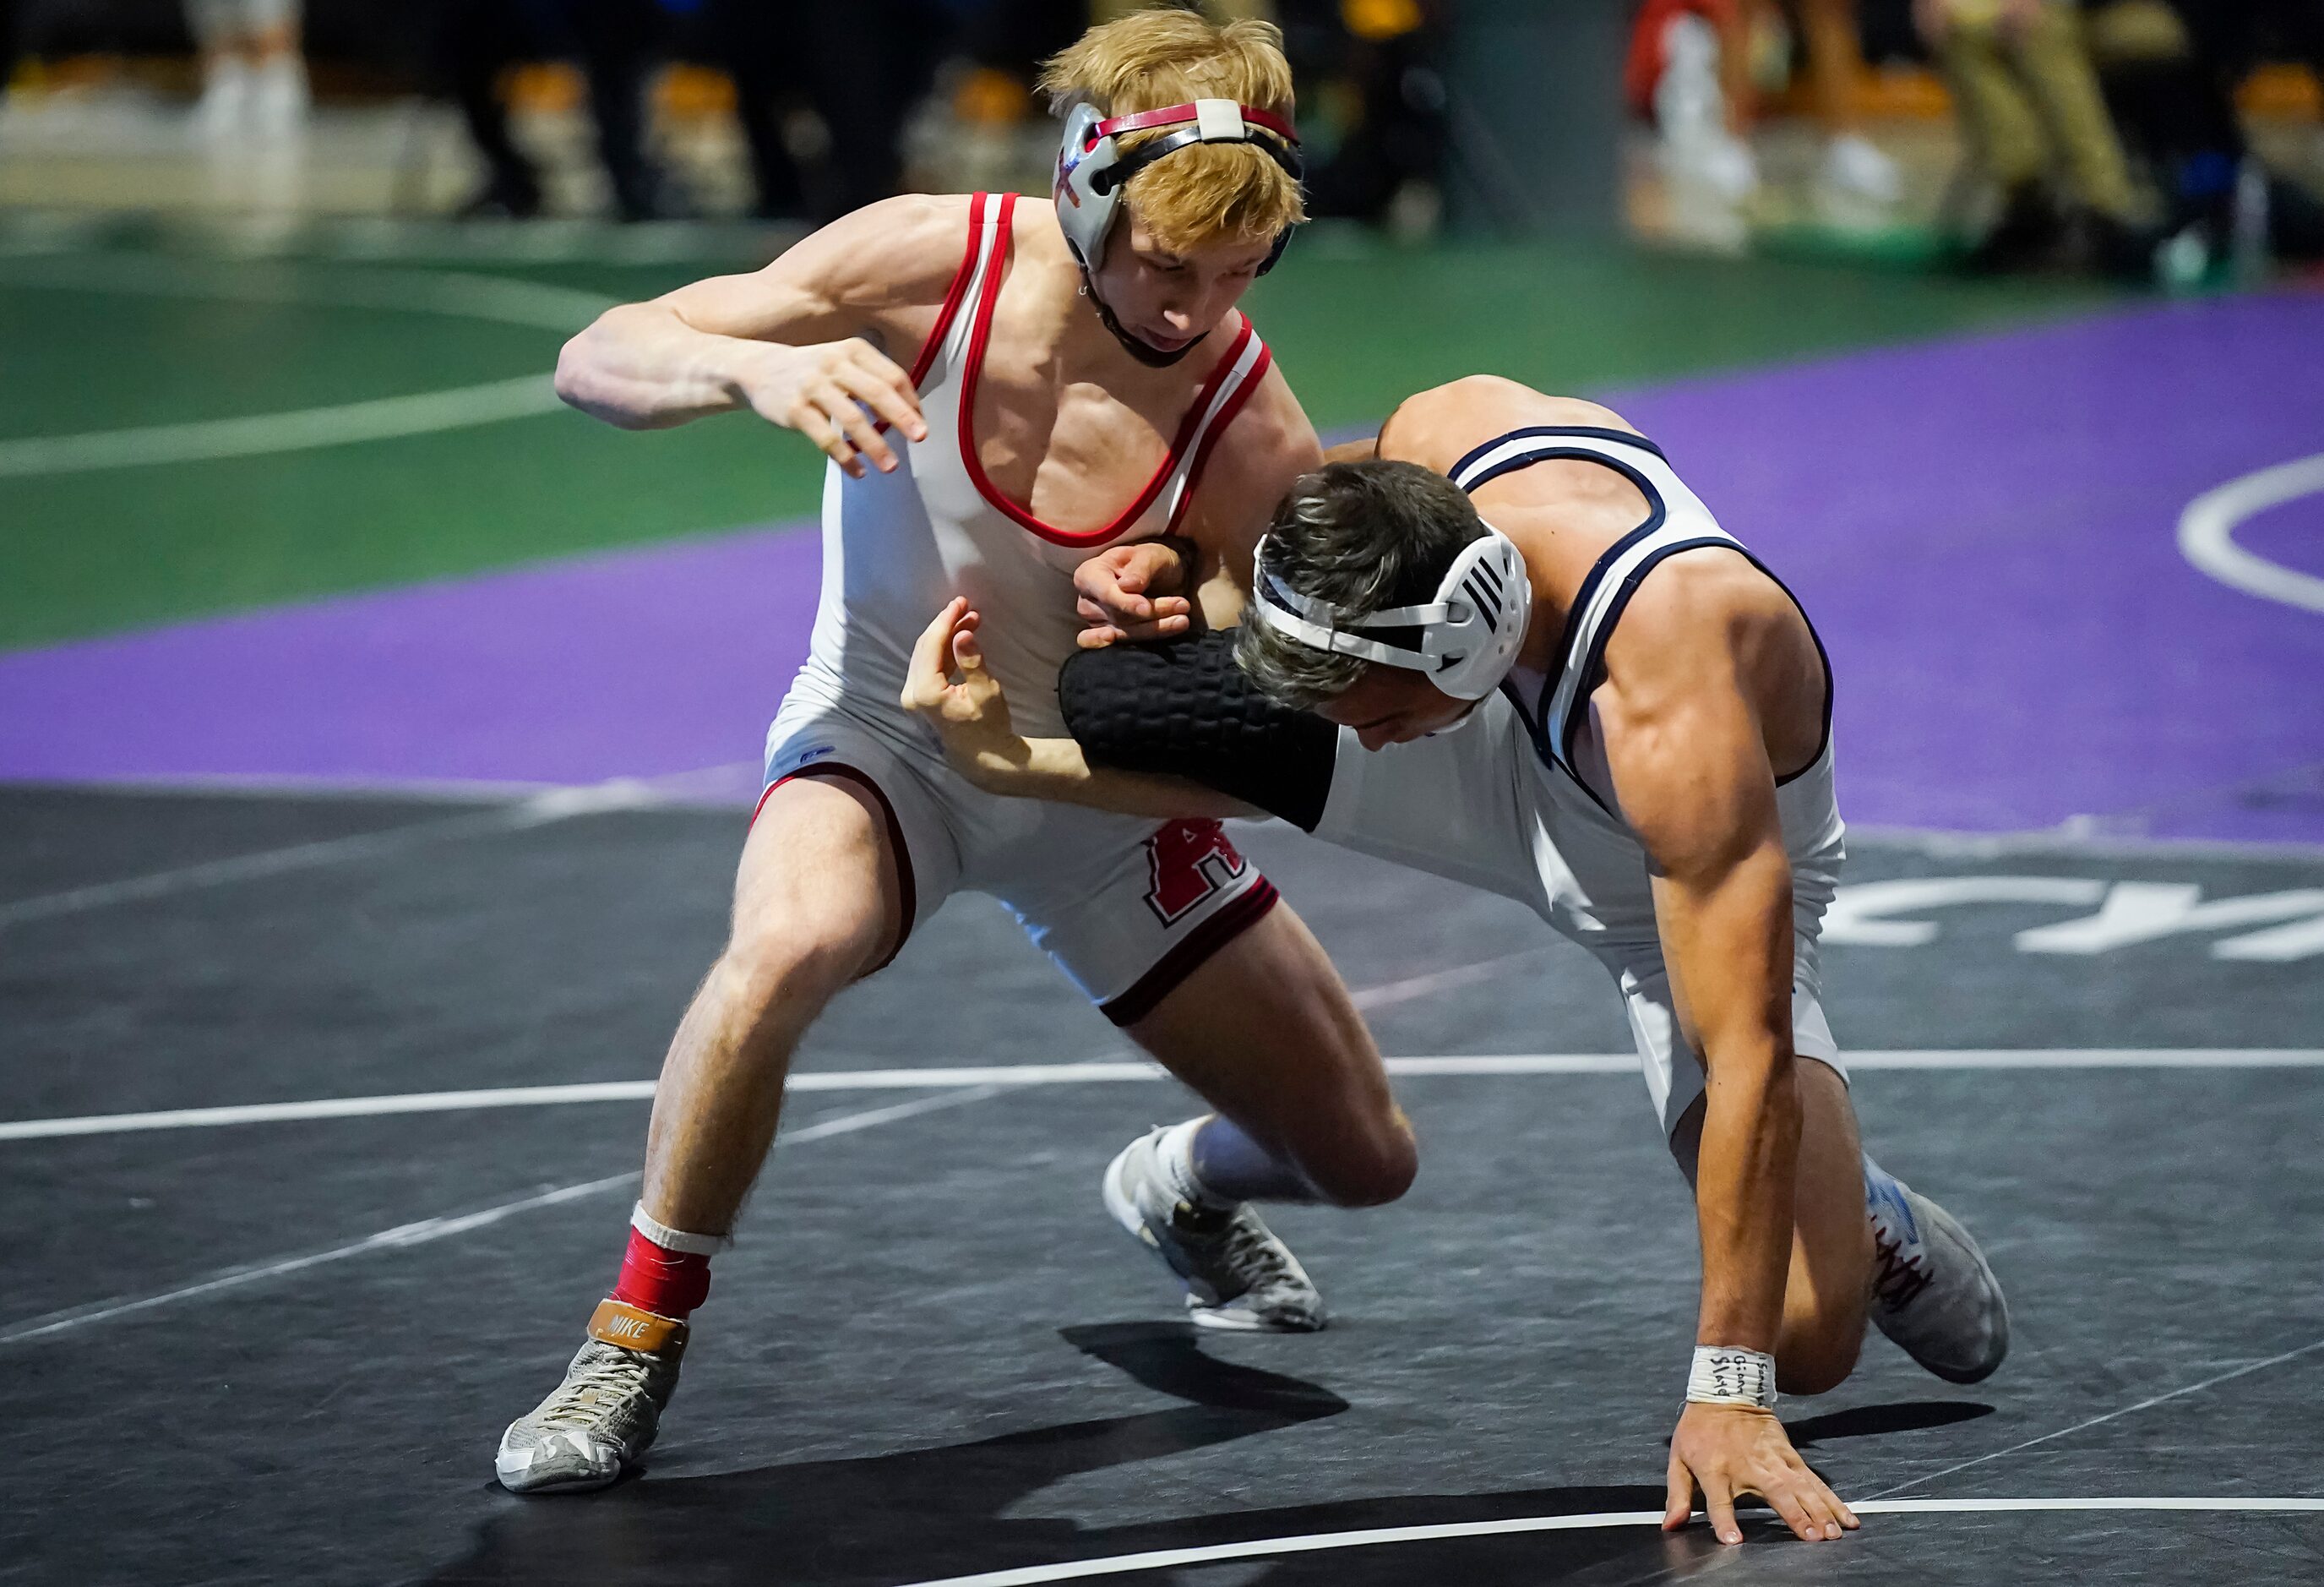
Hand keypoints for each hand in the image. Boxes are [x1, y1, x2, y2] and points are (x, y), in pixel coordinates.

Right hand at [737, 337, 926, 478]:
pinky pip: (826, 438)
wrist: (757, 368)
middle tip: (921, 438)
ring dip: (875, 445)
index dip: (910, 401)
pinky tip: (858, 472)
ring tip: (891, 467)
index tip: (922, 424)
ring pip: (852, 419)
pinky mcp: (795, 410)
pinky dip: (845, 458)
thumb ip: (873, 380)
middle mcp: (834, 364)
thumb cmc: (813, 370)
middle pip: (877, 392)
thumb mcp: (842, 361)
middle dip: (902, 417)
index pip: (892, 376)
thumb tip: (910, 414)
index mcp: (853, 350)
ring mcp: (813, 386)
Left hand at [902, 598, 1025, 779]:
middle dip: (945, 624)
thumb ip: (973, 661)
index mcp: (926, 692)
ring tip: (970, 620)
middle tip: (966, 607)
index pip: (931, 645)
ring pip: (925, 655)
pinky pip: (927, 666)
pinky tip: (960, 641)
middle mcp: (911, 693)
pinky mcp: (918, 699)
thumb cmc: (989, 727)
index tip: (961, 603)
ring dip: (945, 636)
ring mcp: (912, 698)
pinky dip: (943, 651)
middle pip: (924, 647)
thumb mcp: (986, 693)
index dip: (946, 621)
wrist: (983, 759)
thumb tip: (963, 634)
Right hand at [1073, 541, 1193, 649]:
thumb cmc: (1152, 560)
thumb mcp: (1150, 555)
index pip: (1104, 593)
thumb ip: (1140, 569)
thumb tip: (1127, 586)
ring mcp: (1097, 622)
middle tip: (1182, 606)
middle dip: (1151, 614)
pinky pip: (1124, 645)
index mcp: (1089, 574)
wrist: (1162, 576)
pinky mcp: (1110, 637)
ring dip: (1156, 628)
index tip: (1147, 608)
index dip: (1125, 603)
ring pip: (1125, 632)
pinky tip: (1152, 644)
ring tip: (1183, 619)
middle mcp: (1087, 601)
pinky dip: (1141, 643)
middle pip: (1117, 615)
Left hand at [1662, 1401, 1857, 1546]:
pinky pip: (1814, 1480)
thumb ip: (1676, 1495)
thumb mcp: (1677, 1459)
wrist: (1725, 1390)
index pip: (1718, 1500)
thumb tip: (1670, 1527)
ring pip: (1802, 1487)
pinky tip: (1847, 1517)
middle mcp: (1748, 1467)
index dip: (1725, 1521)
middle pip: (1776, 1493)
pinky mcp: (1790, 1455)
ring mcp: (1774, 1460)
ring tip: (1834, 1533)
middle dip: (1796, 1515)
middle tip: (1814, 1539)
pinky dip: (1832, 1499)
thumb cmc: (1698, 1431)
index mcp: (1715, 1470)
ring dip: (1820, 1510)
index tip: (1734, 1542)